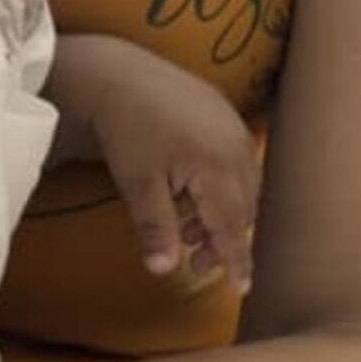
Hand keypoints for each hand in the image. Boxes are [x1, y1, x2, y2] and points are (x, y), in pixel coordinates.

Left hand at [54, 35, 259, 291]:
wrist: (117, 74)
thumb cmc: (125, 131)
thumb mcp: (137, 184)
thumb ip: (156, 228)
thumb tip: (165, 271)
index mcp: (218, 167)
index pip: (232, 225)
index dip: (236, 258)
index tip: (241, 288)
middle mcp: (237, 148)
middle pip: (243, 208)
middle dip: (225, 240)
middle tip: (199, 264)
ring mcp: (235, 128)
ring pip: (242, 186)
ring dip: (221, 214)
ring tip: (189, 234)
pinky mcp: (226, 114)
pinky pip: (236, 162)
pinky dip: (220, 188)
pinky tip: (193, 197)